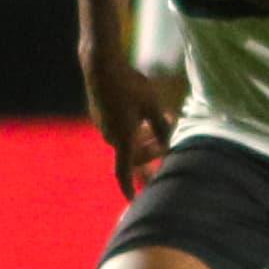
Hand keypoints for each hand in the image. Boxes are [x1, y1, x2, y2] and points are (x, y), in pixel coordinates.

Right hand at [86, 61, 171, 195]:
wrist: (101, 66)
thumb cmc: (130, 85)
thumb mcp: (153, 105)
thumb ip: (162, 127)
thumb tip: (168, 142)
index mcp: (123, 139)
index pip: (124, 172)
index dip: (129, 189)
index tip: (133, 202)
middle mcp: (110, 136)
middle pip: (133, 155)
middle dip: (151, 152)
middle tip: (168, 142)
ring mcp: (103, 126)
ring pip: (126, 141)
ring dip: (144, 138)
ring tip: (161, 121)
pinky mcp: (100, 115)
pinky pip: (119, 129)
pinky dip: (133, 127)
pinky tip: (142, 112)